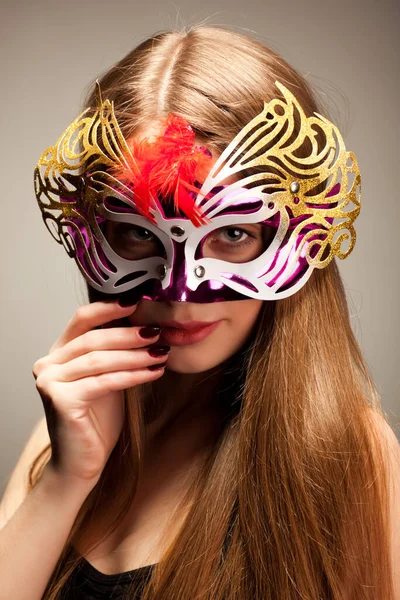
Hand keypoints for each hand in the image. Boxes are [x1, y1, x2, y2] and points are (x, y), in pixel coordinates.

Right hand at [32, 300, 168, 485]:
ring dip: (135, 354)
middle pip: (93, 339)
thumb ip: (116, 353)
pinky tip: (154, 372)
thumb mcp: (107, 376)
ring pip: (99, 359)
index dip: (109, 308)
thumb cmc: (97, 419)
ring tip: (162, 352)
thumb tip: (150, 326)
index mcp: (59, 353)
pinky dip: (132, 375)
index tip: (138, 301)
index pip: (82, 319)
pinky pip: (104, 382)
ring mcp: (50, 382)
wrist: (82, 461)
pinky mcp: (61, 400)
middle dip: (129, 334)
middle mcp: (49, 364)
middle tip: (158, 331)